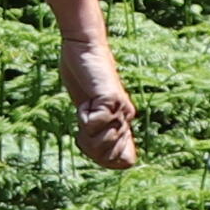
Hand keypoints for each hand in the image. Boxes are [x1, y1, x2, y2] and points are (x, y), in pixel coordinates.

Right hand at [60, 32, 137, 169]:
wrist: (85, 49)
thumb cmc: (83, 77)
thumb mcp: (88, 110)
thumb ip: (96, 129)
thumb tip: (103, 157)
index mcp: (123, 122)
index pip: (126, 160)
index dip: (105, 160)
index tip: (90, 143)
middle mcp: (126, 118)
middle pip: (108, 155)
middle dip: (90, 146)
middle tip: (84, 125)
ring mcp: (121, 109)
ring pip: (101, 141)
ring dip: (85, 131)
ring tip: (85, 112)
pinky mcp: (112, 99)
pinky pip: (93, 123)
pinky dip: (83, 115)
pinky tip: (86, 101)